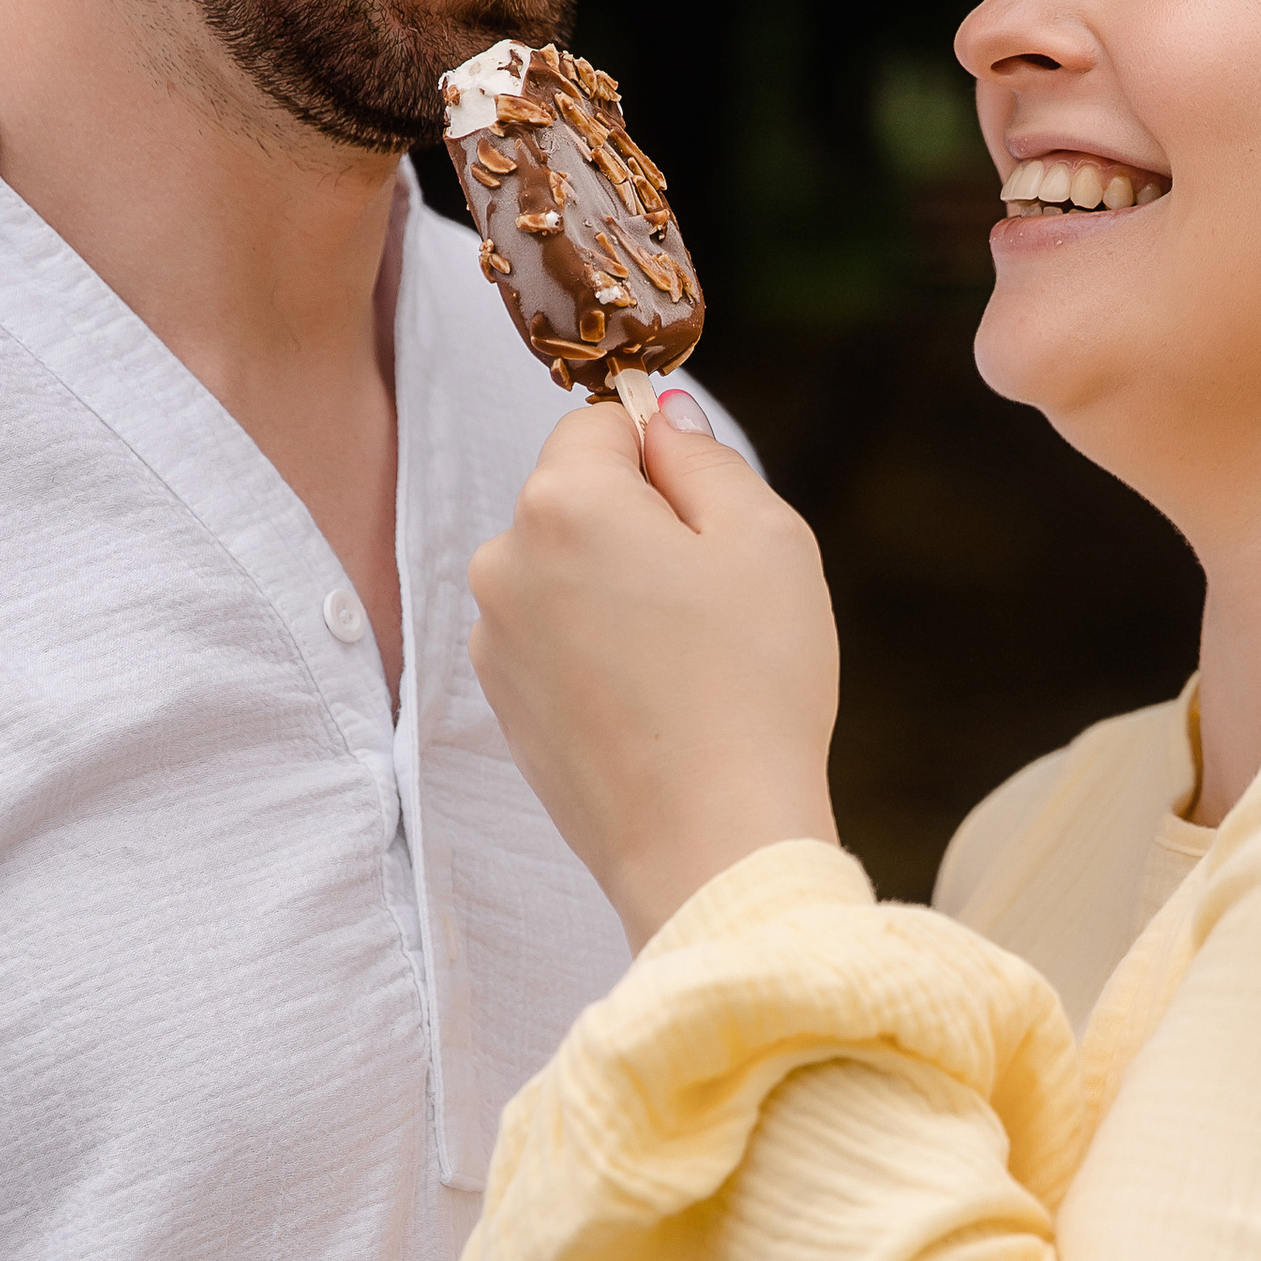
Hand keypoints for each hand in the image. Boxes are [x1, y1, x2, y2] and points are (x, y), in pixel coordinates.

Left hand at [468, 392, 840, 949]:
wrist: (710, 843)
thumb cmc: (751, 685)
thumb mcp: (765, 537)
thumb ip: (703, 456)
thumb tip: (662, 418)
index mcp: (563, 502)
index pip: (601, 424)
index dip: (666, 456)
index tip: (710, 517)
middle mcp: (503, 560)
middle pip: (578, 499)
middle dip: (641, 526)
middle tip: (713, 598)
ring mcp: (495, 638)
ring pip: (566, 571)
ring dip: (617, 590)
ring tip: (686, 662)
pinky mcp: (502, 703)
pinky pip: (555, 639)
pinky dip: (598, 652)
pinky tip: (654, 703)